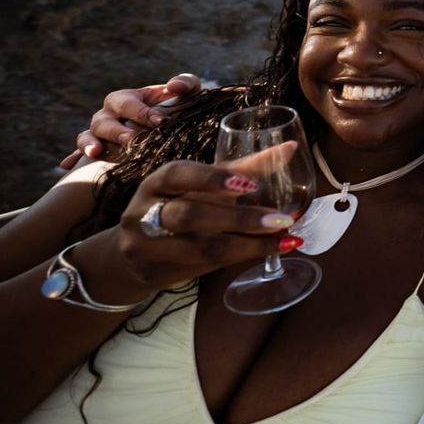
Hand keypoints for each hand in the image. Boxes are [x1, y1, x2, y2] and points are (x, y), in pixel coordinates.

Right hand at [60, 73, 202, 168]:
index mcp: (127, 99)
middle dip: (117, 130)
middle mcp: (109, 115)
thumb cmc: (178, 107)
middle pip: (104, 120)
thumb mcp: (186, 93)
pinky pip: (79, 154)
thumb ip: (185, 84)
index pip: (128, 102)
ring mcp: (99, 134)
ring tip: (96, 153)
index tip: (160, 122)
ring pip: (87, 135)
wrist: (172, 129)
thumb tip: (173, 87)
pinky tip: (67, 166)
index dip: (142, 112)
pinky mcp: (97, 151)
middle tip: (131, 140)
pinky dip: (74, 158)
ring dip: (89, 144)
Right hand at [96, 143, 304, 295]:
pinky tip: (264, 253)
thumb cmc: (178, 207)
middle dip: (239, 218)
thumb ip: (242, 170)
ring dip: (246, 245)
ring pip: (198, 248)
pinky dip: (236, 261)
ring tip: (283, 239)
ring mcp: (143, 247)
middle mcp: (143, 213)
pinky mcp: (154, 274)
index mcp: (156, 182)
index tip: (250, 185)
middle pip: (190, 216)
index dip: (211, 179)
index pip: (177, 174)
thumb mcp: (202, 186)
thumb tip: (289, 149)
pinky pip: (200, 269)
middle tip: (280, 219)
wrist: (135, 252)